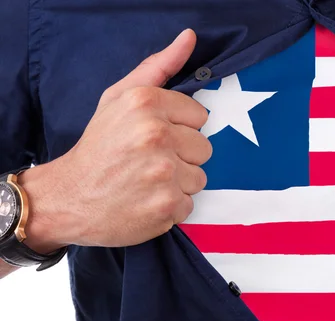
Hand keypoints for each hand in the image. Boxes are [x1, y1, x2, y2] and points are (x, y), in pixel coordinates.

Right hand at [21, 29, 211, 249]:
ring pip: (199, 178)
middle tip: (149, 161)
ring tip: (147, 181)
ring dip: (178, 183)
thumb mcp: (119, 98)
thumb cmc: (99, 146)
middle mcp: (156, 135)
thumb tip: (190, 37)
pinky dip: (170, 207)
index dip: (179, 128)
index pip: (200, 116)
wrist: (69, 196)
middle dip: (181, 156)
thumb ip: (158, 67)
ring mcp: (162, 174)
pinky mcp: (166, 206)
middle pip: (204, 148)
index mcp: (146, 103)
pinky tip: (146, 201)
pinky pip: (189, 205)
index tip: (155, 137)